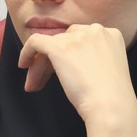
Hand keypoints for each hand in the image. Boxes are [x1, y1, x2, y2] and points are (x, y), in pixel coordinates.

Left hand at [17, 23, 136, 136]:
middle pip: (65, 40)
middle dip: (54, 60)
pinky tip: (24, 65)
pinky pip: (35, 42)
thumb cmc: (112, 96)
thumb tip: (71, 59)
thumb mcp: (109, 67)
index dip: (70, 55)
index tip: (62, 72)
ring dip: (41, 65)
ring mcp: (77, 37)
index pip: (82, 39)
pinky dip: (27, 52)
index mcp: (111, 34)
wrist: (111, 106)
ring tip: (35, 85)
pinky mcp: (59, 47)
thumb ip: (94, 56)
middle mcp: (95, 30)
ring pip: (50, 45)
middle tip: (45, 80)